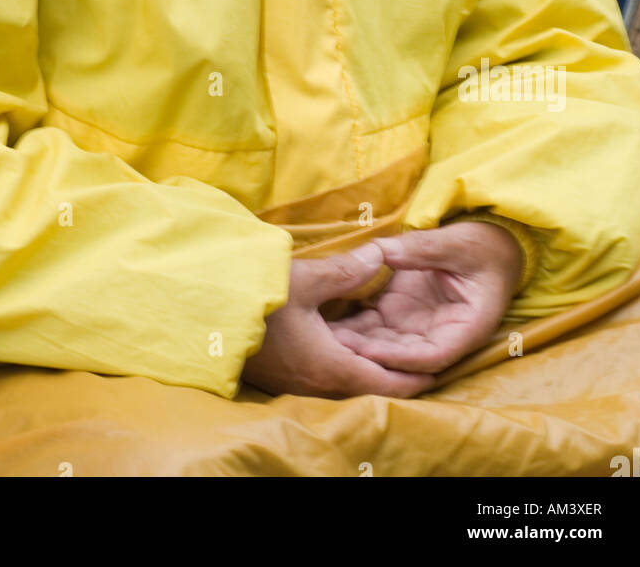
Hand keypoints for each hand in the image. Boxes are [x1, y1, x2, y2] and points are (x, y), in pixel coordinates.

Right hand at [242, 246, 437, 398]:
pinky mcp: (279, 372)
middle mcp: (317, 383)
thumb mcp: (305, 278)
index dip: (415, 379)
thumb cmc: (256, 299)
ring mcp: (295, 380)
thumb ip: (348, 271)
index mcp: (332, 367)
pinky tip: (344, 339)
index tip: (438, 370)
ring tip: (386, 346)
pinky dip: (343, 361)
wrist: (201, 315)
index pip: (386, 385)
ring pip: (344, 379)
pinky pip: (323, 373)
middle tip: (418, 355)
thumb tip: (381, 255)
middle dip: (394, 372)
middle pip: (367, 385)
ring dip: (367, 365)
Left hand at [329, 221, 521, 373]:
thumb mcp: (459, 243)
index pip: (431, 356)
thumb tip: (381, 251)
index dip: (400, 359)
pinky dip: (353, 325)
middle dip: (368, 354)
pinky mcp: (400, 310)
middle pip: (402, 357)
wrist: (489, 244)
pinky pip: (374, 324)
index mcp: (465, 328)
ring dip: (356, 343)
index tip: (369, 352)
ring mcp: (417, 324)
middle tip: (333, 345)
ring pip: (384, 344)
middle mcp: (439, 334)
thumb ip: (422, 248)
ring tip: (322, 334)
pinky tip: (326, 319)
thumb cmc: (483, 246)